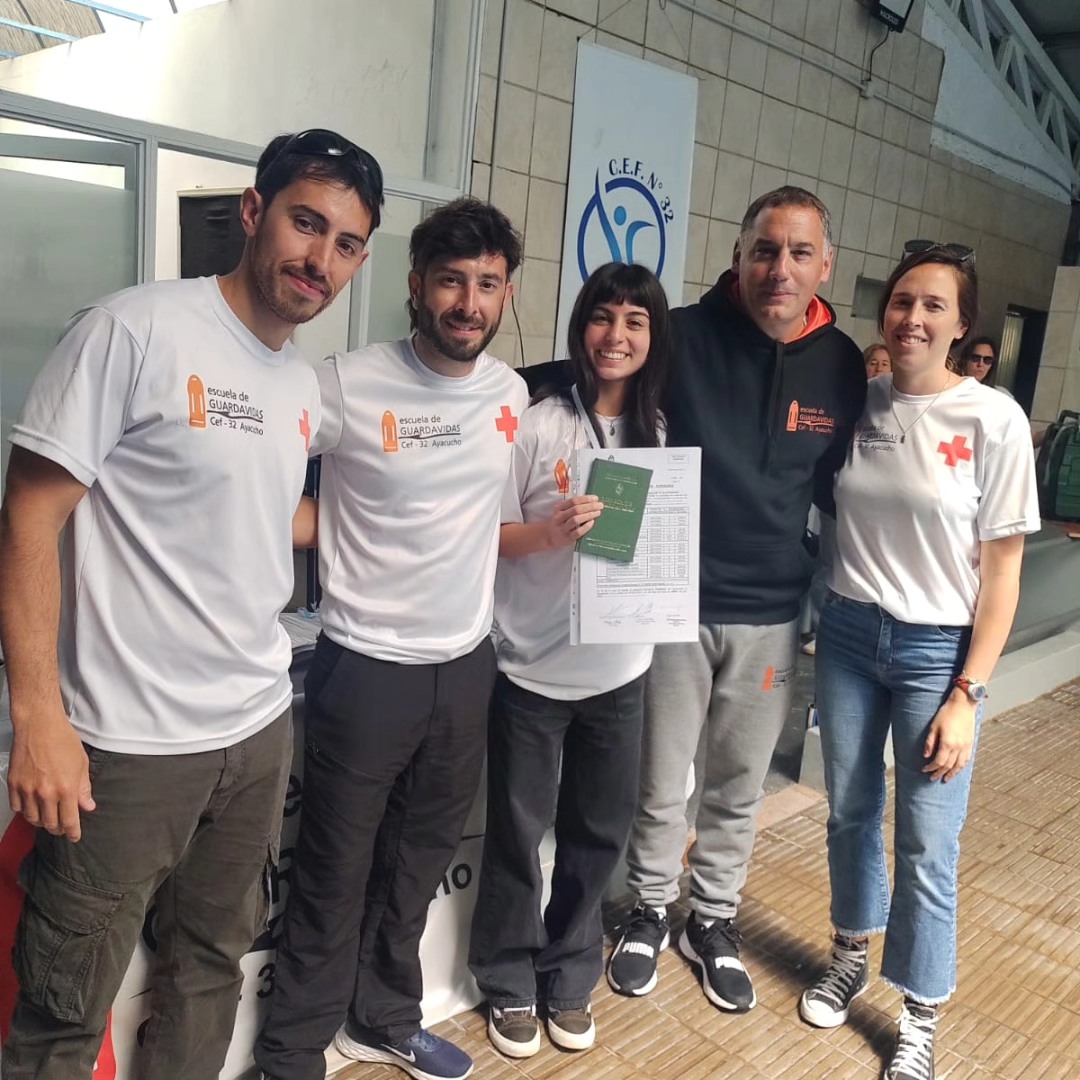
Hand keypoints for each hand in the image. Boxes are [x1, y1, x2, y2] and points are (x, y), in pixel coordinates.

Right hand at [8, 706, 95, 841]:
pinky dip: (25, 811)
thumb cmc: (64, 740)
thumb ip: (83, 788)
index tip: (74, 837)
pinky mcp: (13, 784)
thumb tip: (88, 806)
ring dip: (42, 821)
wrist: (39, 725)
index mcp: (66, 788)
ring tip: (48, 818)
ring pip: (32, 818)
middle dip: (58, 829)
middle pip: (50, 823)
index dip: (72, 832)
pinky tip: (32, 807)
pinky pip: (18, 807)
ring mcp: (27, 790)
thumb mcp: (81, 763)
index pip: (69, 820)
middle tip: (62, 828)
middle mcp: (45, 793)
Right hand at [547, 495, 602, 548]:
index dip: (586, 499)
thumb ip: (573, 506)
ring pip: (576, 520)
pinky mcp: (567, 538)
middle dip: (590, 506)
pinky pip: (578, 532)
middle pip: (576, 509)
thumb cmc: (560, 521)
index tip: (595, 498)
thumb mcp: (562, 511)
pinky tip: (592, 522)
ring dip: (589, 515)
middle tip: (600, 505)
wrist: (550, 536)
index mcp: (558, 508)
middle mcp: (559, 517)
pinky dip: (586, 526)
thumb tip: (591, 501)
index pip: (573, 501)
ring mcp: (563, 528)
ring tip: (597, 512)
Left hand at [922, 691, 976, 781]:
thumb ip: (930, 742)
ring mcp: (966, 746)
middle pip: (948, 766)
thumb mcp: (934, 727)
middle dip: (939, 773)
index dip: (931, 768)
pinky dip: (961, 767)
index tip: (924, 770)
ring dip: (952, 773)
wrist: (963, 705)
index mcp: (948, 743)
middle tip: (932, 778)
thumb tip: (926, 755)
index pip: (938, 762)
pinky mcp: (971, 744)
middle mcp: (958, 747)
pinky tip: (957, 769)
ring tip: (945, 778)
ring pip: (959, 765)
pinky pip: (966, 760)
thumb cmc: (947, 713)